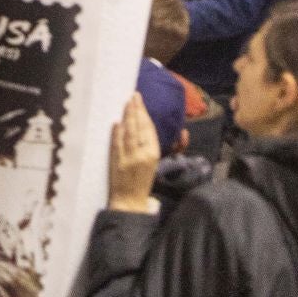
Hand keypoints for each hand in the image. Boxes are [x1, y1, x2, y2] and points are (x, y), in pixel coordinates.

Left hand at [108, 93, 162, 212]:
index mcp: (153, 154)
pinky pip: (115, 142)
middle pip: (137, 127)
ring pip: (126, 132)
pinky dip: (115, 131)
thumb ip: (172, 148)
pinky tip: (116, 122)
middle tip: (132, 95)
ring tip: (126, 103)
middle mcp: (140, 154)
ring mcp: (126, 157)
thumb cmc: (145, 181)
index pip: (148, 129)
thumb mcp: (160, 163)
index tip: (140, 100)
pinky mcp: (114, 161)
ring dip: (126, 116)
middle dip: (134, 109)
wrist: (129, 201)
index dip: (144, 113)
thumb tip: (183, 132)